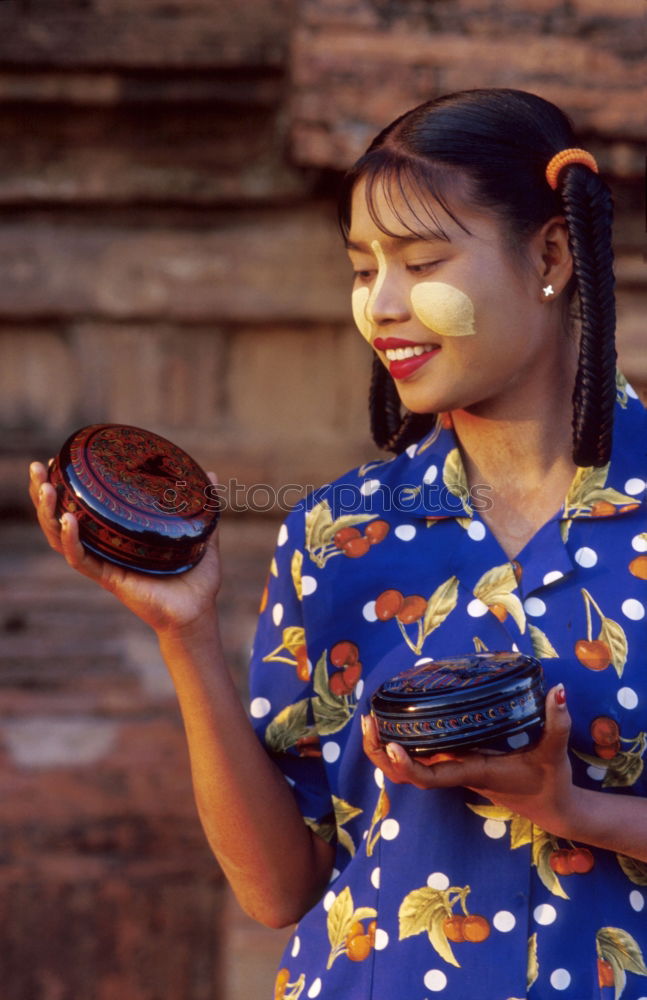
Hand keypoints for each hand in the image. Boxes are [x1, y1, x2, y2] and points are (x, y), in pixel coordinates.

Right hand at [28, 461, 221, 636]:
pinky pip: (81, 559)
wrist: (199, 612)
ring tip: (44, 486)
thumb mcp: (202, 534)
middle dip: (44, 493)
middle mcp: (106, 548)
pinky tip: (68, 519)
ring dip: (48, 512)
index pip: (84, 508)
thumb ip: (205, 506)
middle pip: (61, 518)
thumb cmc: (197, 579)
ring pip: (61, 537)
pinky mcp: (108, 579)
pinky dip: (71, 540)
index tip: (58, 461)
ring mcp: (104, 563)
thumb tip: (213, 475)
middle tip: (37, 467)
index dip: (67, 486)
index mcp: (121, 536)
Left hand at [362, 685, 573, 831]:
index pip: (430, 777)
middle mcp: (456, 774)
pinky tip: (392, 723)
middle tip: (367, 721)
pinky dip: (399, 746)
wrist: (551, 807)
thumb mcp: (555, 751)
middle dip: (381, 753)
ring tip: (370, 719)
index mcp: (472, 772)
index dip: (406, 765)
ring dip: (384, 749)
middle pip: (405, 774)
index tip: (393, 744)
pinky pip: (419, 759)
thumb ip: (557, 723)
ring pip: (407, 769)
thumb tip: (558, 690)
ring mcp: (453, 770)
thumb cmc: (549, 781)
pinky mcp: (456, 764)